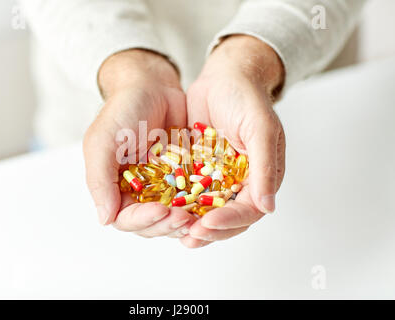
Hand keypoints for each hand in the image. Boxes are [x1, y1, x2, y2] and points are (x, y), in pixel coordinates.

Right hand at [83, 49, 196, 237]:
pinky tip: (210, 205)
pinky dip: (200, 205)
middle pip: (152, 224)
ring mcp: (163, 187)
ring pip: (173, 217)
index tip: (160, 211)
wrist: (153, 87)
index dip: (143, 220)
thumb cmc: (122, 111)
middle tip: (183, 218)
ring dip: (185, 221)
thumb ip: (100, 179)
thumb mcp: (103, 142)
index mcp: (115, 189)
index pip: (126, 218)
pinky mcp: (184, 178)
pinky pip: (193, 198)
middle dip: (167, 225)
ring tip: (199, 217)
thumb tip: (104, 219)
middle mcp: (139, 193)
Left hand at [183, 35, 285, 247]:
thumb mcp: (260, 128)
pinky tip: (165, 212)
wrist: (224, 78)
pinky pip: (190, 193)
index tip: (207, 224)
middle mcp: (242, 182)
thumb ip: (265, 166)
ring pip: (208, 210)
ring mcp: (219, 178)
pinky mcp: (199, 170)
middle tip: (189, 237)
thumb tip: (267, 207)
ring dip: (193, 223)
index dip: (229, 221)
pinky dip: (181, 205)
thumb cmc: (247, 99)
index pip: (248, 210)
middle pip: (228, 217)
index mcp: (262, 177)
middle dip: (210, 230)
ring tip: (176, 233)